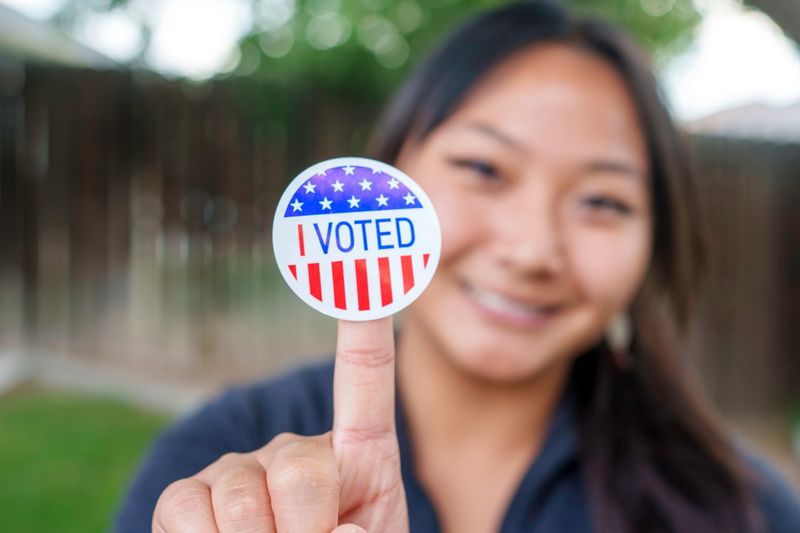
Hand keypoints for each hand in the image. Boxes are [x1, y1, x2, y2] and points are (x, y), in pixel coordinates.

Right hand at [152, 317, 408, 531]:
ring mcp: (236, 467)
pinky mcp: (185, 494)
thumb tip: (332, 529)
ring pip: (243, 497)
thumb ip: (361, 529)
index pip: (365, 374)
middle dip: (307, 531)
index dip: (365, 318)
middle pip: (302, 470)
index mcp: (358, 454)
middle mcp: (293, 447)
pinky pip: (183, 509)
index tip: (368, 259)